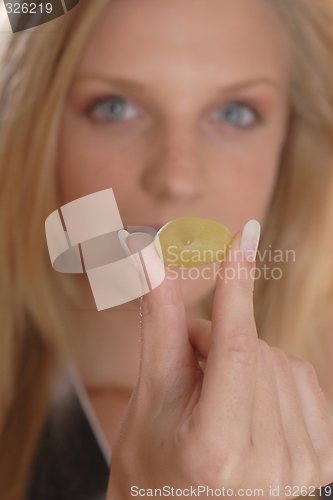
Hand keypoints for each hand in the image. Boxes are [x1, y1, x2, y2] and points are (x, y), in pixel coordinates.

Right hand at [107, 223, 332, 498]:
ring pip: (278, 359)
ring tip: (214, 389)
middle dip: (216, 338)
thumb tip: (150, 258)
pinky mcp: (321, 458)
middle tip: (189, 363)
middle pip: (252, 349)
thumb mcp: (151, 392)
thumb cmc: (152, 457)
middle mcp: (269, 464)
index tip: (244, 236)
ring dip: (242, 356)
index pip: (235, 347)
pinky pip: (299, 376)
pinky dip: (269, 372)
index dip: (236, 285)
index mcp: (215, 449)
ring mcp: (302, 464)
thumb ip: (160, 321)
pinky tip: (247, 399)